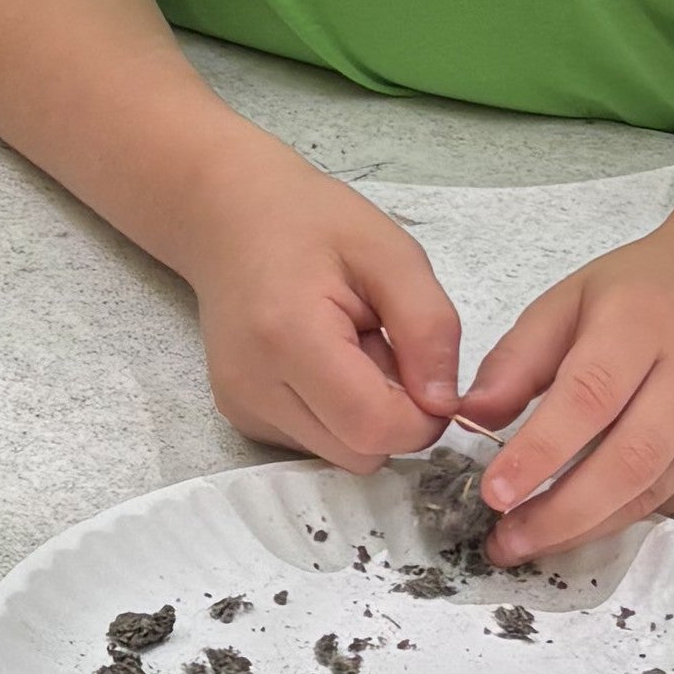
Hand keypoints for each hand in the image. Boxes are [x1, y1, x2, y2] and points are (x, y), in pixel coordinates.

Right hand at [162, 144, 459, 466]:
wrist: (229, 218)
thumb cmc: (311, 223)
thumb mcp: (391, 254)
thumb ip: (430, 328)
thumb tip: (444, 404)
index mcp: (290, 337)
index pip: (374, 427)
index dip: (422, 416)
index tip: (427, 370)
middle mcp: (254, 387)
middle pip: (359, 452)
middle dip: (394, 414)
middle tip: (384, 347)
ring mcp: (242, 408)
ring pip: (341, 455)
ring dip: (365, 416)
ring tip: (350, 350)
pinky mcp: (242, 418)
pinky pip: (317, 443)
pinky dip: (337, 416)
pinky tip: (324, 364)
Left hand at [451, 217, 673, 560]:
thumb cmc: (640, 295)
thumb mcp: (569, 301)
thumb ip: (517, 359)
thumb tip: (471, 418)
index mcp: (642, 323)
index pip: (590, 395)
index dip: (541, 450)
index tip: (493, 492)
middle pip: (630, 460)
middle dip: (562, 512)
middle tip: (505, 540)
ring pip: (650, 492)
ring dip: (584, 528)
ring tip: (526, 544)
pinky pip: (667, 500)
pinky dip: (615, 520)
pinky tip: (572, 529)